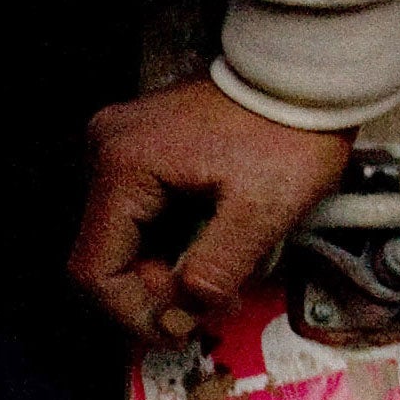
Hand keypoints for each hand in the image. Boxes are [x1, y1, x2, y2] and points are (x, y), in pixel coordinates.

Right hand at [70, 78, 355, 342]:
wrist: (305, 72)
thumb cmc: (289, 126)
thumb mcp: (263, 208)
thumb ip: (217, 269)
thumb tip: (186, 310)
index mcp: (125, 165)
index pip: (93, 269)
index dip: (132, 313)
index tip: (178, 327)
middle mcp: (106, 152)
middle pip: (105, 258)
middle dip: (155, 293)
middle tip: (208, 304)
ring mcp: (120, 148)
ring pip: (122, 242)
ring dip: (164, 271)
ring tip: (218, 276)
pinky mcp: (138, 151)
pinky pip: (138, 218)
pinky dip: (170, 244)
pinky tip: (208, 246)